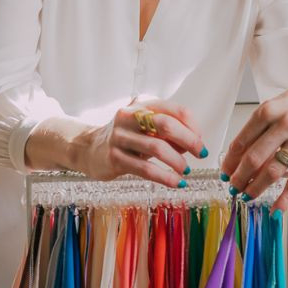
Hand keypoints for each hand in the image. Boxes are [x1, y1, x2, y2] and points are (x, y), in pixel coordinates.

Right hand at [25, 98, 206, 187]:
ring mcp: (120, 136)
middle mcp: (130, 116)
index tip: (200, 140)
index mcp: (143, 104)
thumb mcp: (146, 127)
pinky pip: (145, 169)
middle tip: (200, 153)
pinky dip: (164, 177)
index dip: (192, 126)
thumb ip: (168, 132)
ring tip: (187, 170)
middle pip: (166, 125)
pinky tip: (176, 183)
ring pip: (156, 147)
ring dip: (177, 161)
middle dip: (188, 140)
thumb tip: (193, 144)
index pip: (175, 110)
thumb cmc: (127, 136)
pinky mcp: (114, 157)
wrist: (87, 147)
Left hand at [220, 69, 287, 211]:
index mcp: (269, 109)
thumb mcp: (277, 105)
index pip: (242, 140)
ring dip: (256, 187)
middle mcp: (285, 122)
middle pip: (255, 158)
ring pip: (274, 170)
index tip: (225, 171)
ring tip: (247, 196)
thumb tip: (240, 158)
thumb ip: (260, 128)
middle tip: (233, 187)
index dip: (230, 160)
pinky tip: (276, 208)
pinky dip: (286, 197)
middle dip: (239, 177)